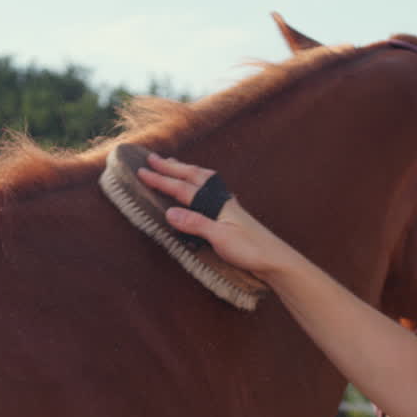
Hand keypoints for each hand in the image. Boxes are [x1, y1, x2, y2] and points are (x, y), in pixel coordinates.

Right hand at [135, 153, 290, 278]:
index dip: (162, 180)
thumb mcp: (220, 239)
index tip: (142, 172)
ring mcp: (227, 205)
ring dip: (184, 170)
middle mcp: (222, 200)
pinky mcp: (230, 214)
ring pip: (202, 180)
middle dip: (170, 168)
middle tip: (150, 158)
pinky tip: (197, 185)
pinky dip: (197, 180)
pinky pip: (208, 188)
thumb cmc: (250, 250)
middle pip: (192, 177)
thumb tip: (169, 212)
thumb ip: (196, 223)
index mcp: (217, 203)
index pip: (184, 189)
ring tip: (171, 163)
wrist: (275, 259)